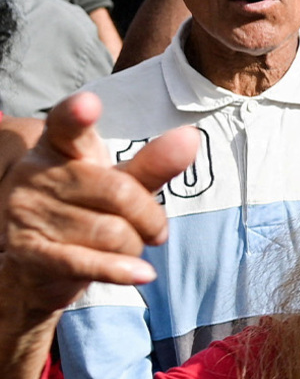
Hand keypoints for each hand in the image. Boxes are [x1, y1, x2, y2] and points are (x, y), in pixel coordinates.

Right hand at [0, 93, 197, 314]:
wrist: (39, 264)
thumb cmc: (87, 211)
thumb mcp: (120, 182)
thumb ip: (152, 163)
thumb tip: (190, 136)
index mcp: (59, 149)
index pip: (67, 126)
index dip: (77, 115)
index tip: (89, 104)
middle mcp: (38, 176)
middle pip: (120, 192)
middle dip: (150, 218)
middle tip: (153, 230)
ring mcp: (29, 213)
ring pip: (113, 234)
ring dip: (133, 248)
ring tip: (123, 248)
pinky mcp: (31, 252)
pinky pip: (86, 262)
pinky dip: (120, 271)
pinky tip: (143, 274)